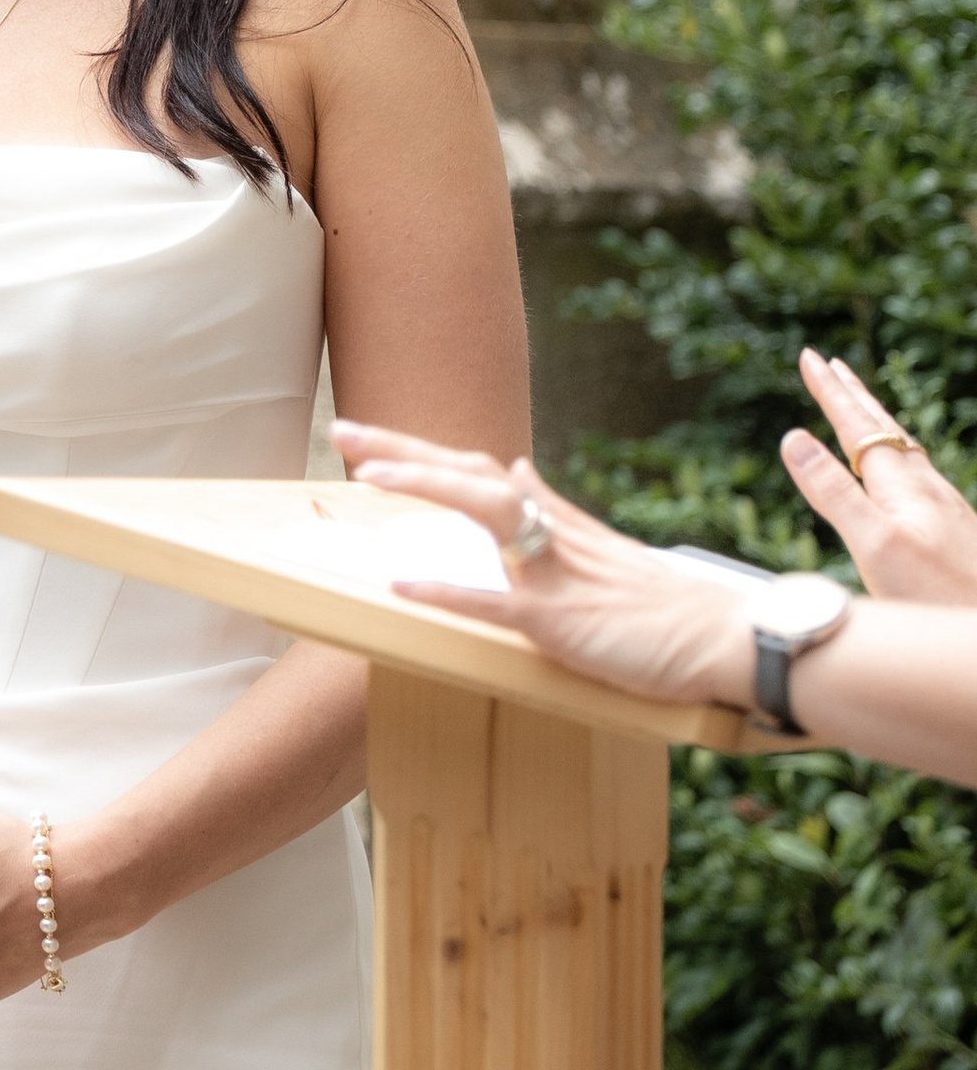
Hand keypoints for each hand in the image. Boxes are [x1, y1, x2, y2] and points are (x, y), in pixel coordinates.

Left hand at [331, 422, 756, 708]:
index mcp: (556, 520)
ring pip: (486, 513)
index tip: (368, 437)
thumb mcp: (601, 546)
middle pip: (470, 474)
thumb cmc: (665, 605)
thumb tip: (515, 467)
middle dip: (403, 450)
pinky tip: (401, 587)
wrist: (726, 639)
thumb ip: (554, 509)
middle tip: (342, 429)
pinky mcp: (562, 624)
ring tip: (368, 476)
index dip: (421, 452)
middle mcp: (552, 535)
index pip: (477, 471)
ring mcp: (557, 576)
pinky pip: (496, 603)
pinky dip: (448, 592)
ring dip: (426, 488)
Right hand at [782, 348, 976, 603]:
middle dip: (854, 395)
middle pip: (884, 429)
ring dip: (876, 422)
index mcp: (902, 485)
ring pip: (903, 450)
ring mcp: (943, 508)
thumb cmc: (938, 596)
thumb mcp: (874, 545)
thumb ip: (833, 493)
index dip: (832, 392)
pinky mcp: (954, 530)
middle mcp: (926, 488)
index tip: (810, 358)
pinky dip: (896, 455)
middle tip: (831, 365)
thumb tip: (793, 438)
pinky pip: (916, 473)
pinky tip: (902, 473)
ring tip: (862, 407)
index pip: (858, 426)